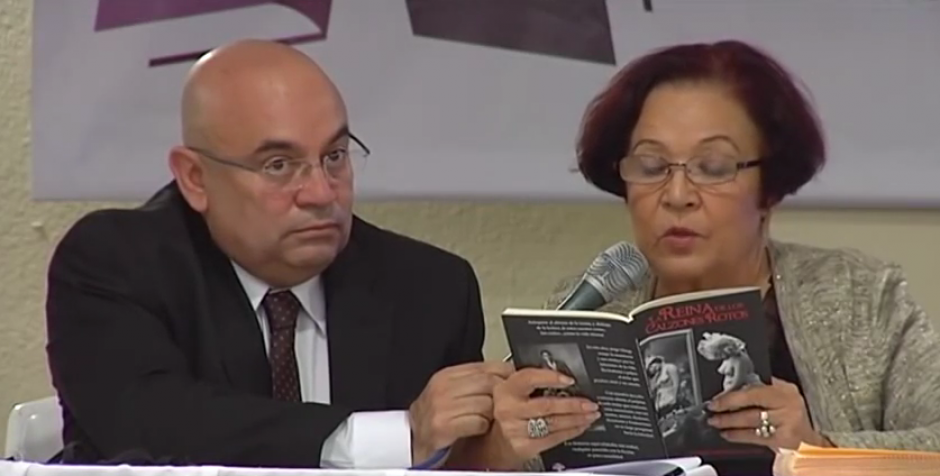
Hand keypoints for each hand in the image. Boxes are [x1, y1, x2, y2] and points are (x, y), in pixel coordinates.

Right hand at [409, 362, 513, 463]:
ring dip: (492, 414)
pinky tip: (476, 429)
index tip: (511, 384)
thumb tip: (506, 373)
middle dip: (501, 396)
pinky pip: (478, 422)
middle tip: (503, 406)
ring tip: (486, 419)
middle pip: (489, 383)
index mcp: (446, 375)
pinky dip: (482, 427)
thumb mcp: (450, 392)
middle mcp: (442, 387)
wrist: (413, 442)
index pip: (487, 366)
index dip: (505, 376)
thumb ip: (474, 381)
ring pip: (486, 403)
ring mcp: (441, 406)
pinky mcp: (442, 426)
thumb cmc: (435, 418)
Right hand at [492, 368, 600, 462]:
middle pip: (546, 405)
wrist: (498, 439)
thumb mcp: (515, 391)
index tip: (569, 380)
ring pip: (553, 423)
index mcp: (506, 389)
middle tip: (590, 403)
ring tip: (590, 414)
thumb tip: (565, 379)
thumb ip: (534, 382)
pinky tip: (580, 426)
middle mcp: (508, 409)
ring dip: (577, 419)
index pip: (529, 378)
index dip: (550, 377)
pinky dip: (571, 432)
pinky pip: (553, 438)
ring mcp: (515, 429)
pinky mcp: (524, 446)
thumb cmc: (511, 411)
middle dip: (573, 404)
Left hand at [706, 377, 832, 449]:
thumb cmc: (797, 416)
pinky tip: (728, 434)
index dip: (734, 393)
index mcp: (786, 390)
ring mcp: (787, 422)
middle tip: (713, 408)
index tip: (719, 396)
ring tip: (716, 422)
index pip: (755, 388)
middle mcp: (788, 404)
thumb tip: (740, 384)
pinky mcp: (784, 440)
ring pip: (752, 420)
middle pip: (752, 402)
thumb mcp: (786, 395)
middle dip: (728, 405)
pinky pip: (756, 437)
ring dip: (730, 421)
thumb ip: (767, 388)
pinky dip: (739, 435)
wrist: (815, 440)